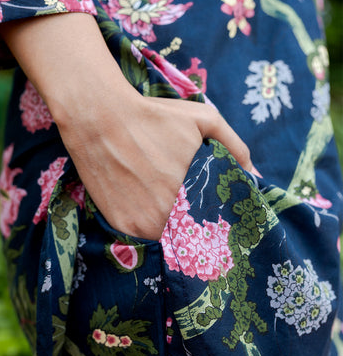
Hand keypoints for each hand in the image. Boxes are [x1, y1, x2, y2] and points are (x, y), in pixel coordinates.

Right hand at [0, 12, 252, 239]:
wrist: (100, 119)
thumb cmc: (154, 117)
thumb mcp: (204, 119)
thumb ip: (235, 147)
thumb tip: (256, 177)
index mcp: (198, 192)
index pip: (220, 220)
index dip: (218, 216)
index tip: (213, 210)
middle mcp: (174, 214)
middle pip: (194, 231)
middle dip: (196, 222)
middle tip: (187, 203)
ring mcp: (146, 224)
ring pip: (169, 237)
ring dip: (172, 227)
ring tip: (163, 201)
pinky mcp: (123, 226)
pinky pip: (143, 235)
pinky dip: (147, 225)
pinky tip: (143, 203)